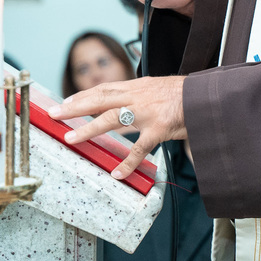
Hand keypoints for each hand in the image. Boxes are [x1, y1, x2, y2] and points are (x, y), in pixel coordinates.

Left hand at [50, 76, 186, 179]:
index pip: (103, 89)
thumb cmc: (183, 94)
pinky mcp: (158, 129)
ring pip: (111, 119)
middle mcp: (137, 96)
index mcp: (136, 87)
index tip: (66, 101)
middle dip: (75, 107)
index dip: (83, 95)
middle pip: (99, 100)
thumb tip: (124, 105)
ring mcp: (146, 112)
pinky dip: (127, 162)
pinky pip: (139, 149)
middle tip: (55, 114)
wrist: (205, 96)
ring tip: (71, 138)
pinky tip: (117, 173)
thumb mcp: (157, 89)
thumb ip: (139, 96)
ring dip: (88, 129)